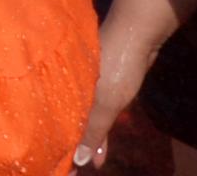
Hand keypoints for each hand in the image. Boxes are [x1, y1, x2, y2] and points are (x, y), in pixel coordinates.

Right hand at [77, 15, 163, 166]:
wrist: (137, 33)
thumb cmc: (117, 66)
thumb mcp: (106, 104)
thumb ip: (93, 131)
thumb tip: (80, 161)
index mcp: (66, 90)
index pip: (59, 125)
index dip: (62, 148)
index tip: (63, 169)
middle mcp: (72, 88)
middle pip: (71, 123)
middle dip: (75, 146)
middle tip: (77, 170)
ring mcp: (88, 85)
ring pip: (85, 117)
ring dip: (90, 139)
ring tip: (93, 162)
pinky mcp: (103, 83)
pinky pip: (97, 111)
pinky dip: (100, 127)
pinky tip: (103, 141)